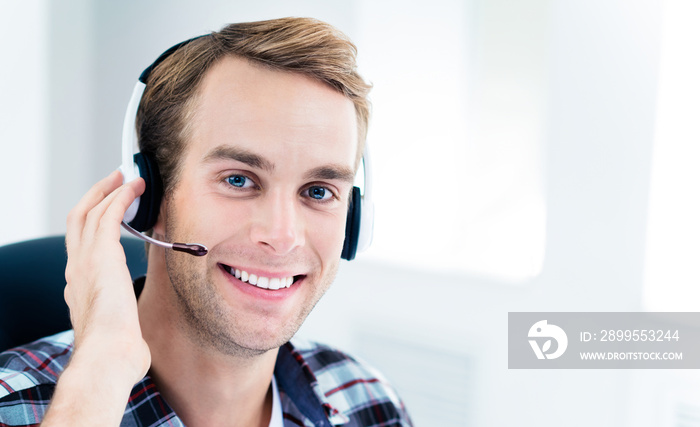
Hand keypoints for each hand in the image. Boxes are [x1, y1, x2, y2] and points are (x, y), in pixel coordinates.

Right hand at [63, 170, 149, 383]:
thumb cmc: (116, 352)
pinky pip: (108, 214)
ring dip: (111, 191)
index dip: (93, 224)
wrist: (108, 355)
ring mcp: (85, 260)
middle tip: (114, 181)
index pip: (80, 246)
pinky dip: (121, 196)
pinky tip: (134, 188)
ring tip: (128, 179)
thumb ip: (122, 326)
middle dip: (95, 196)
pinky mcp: (101, 254)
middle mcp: (75, 269)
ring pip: (91, 212)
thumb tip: (138, 342)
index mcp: (78, 287)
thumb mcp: (118, 331)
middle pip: (77, 220)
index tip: (109, 213)